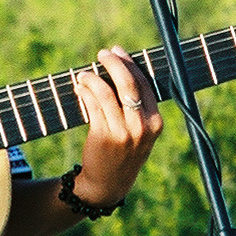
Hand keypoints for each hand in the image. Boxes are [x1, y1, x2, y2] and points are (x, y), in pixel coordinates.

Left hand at [71, 47, 162, 206]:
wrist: (109, 183)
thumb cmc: (124, 152)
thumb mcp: (139, 132)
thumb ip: (136, 106)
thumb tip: (120, 68)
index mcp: (155, 122)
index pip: (144, 85)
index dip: (130, 65)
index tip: (118, 52)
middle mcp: (142, 127)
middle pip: (128, 84)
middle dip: (114, 64)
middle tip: (102, 54)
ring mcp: (123, 133)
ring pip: (106, 93)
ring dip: (92, 79)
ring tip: (84, 75)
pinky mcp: (103, 136)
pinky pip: (92, 106)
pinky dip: (84, 92)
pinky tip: (80, 88)